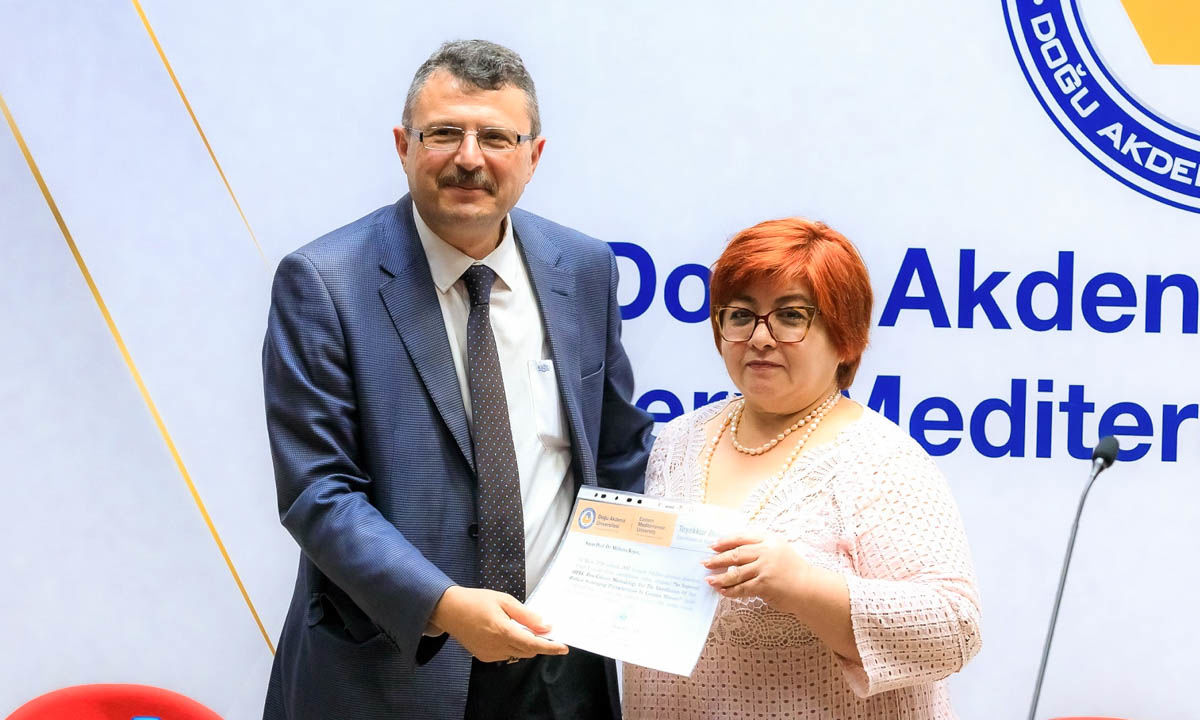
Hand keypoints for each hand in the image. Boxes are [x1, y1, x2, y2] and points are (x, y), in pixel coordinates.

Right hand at [430, 586, 568, 662]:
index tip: (564, 648)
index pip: (533, 644)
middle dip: (538, 643)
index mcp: (503, 631)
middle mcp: (497, 646)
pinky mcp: (483, 657)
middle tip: (541, 629)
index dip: (550, 647)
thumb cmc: (477, 600)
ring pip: (517, 654)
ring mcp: (489, 654)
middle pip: (527, 651)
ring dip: (524, 644)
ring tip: (517, 626)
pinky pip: (506, 655)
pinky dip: (512, 646)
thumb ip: (526, 616)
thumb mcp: (504, 600)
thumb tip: (546, 627)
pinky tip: (505, 632)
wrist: (449, 610)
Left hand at [702, 534, 813, 612]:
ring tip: (709, 579)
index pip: (743, 537)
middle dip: (718, 558)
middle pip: (737, 554)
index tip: (713, 545)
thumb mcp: (779, 551)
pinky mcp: (765, 584)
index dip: (726, 541)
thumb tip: (733, 554)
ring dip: (721, 577)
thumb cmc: (793, 571)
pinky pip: (743, 587)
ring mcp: (766, 568)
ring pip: (737, 572)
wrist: (810, 588)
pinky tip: (722, 591)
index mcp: (770, 540)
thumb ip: (761, 549)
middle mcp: (767, 551)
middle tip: (705, 562)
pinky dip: (731, 590)